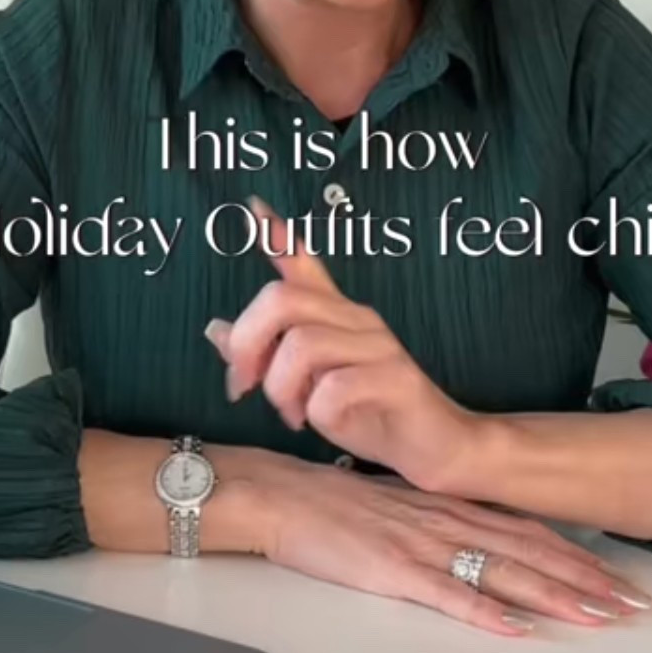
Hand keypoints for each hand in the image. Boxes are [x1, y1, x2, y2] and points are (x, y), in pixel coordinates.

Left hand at [204, 193, 476, 491]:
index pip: (304, 265)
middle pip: (283, 300)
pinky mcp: (397, 379)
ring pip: (301, 346)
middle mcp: (358, 319)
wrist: (435, 446)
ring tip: (295, 414)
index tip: (253, 206)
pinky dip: (317, 411)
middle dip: (249, 344)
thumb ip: (268, 355)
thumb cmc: (369, 411)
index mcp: (337, 314)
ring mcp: (380, 345)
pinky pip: (334, 387)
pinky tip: (324, 422)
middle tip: (246, 386)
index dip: (278, 237)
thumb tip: (216, 329)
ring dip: (282, 389)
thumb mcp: (309, 385)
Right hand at [253, 455, 651, 635]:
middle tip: (635, 604)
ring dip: (555, 594)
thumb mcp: (396, 506)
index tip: (620, 578)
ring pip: (502, 571)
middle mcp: (446, 521)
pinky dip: (482, 610)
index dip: (578, 554)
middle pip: (531, 552)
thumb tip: (474, 546)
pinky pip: (445, 593)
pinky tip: (515, 628)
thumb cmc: (329, 504)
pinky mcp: (390, 569)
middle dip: (587, 579)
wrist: (278, 493)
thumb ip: (437, 524)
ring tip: (599, 616)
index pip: (528, 532)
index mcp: (449, 507)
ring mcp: (421, 545)